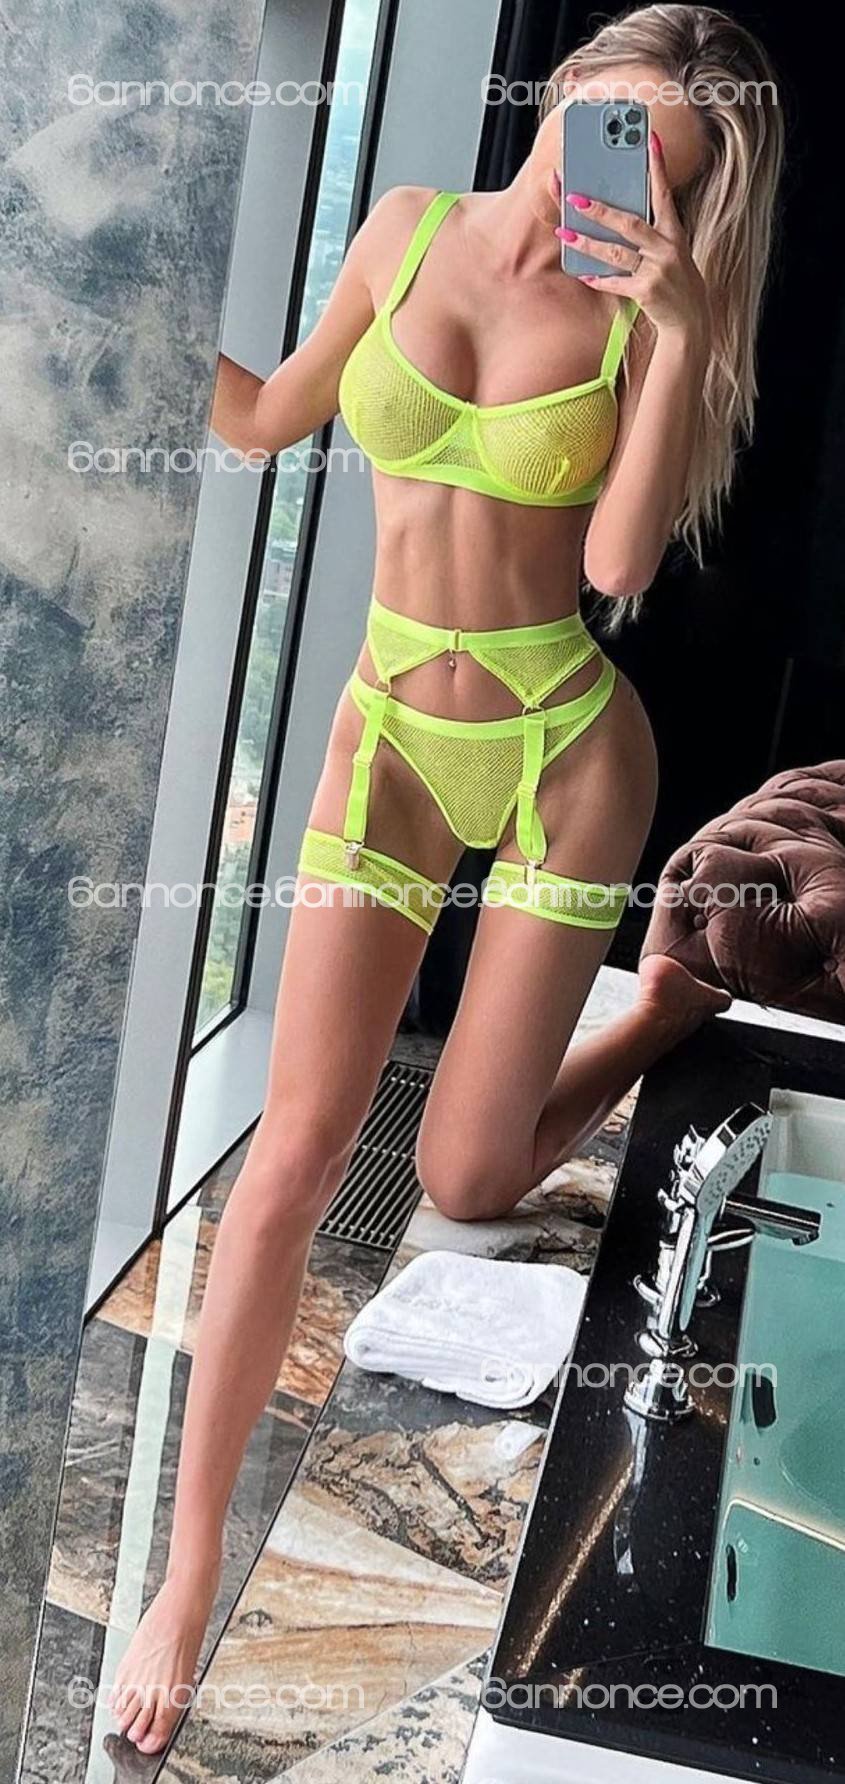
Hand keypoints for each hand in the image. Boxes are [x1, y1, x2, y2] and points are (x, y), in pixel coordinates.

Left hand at [554, 132, 708, 342]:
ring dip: (588, 243)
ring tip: (564, 234)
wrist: (690, 319)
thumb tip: (614, 216)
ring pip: (616, 253)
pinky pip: (615, 283)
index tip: (649, 138)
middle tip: (574, 197)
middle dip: (601, 210)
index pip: (663, 194)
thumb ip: (649, 233)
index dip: (657, 166)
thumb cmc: (675, 279)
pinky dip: (598, 278)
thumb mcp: (671, 251)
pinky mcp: (647, 293)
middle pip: (630, 223)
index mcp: (674, 233)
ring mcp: (657, 271)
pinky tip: (581, 272)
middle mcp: (667, 248)